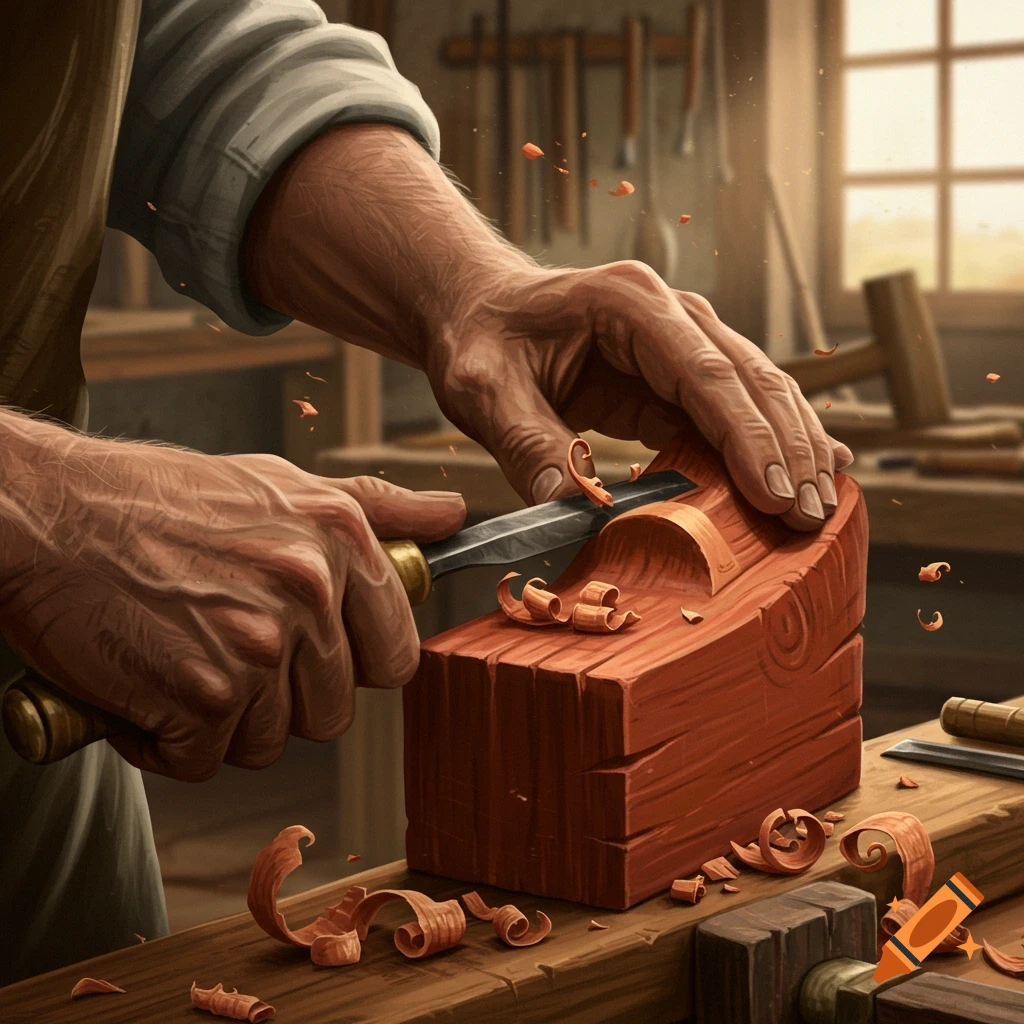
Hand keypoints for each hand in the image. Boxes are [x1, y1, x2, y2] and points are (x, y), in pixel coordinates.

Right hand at [0, 426, 463, 779]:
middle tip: (224, 652)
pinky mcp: (200, 696)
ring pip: (271, 741)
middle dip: (281, 699)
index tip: (312, 657)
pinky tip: (143, 687)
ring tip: (180, 660)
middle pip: (333, 710)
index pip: (396, 655)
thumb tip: (453, 514)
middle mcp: (308, 590)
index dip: (353, 668)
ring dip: (223, 721)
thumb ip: (376, 506)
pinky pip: (203, 760)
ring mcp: (256, 645)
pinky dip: (167, 741)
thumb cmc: (156, 497)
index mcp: (340, 538)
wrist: (43, 511)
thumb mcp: (281, 482)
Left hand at [427, 261, 852, 530]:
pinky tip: (800, 478)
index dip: (745, 434)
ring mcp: (677, 342)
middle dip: (786, 448)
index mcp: (628, 303)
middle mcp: (667, 314)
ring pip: (754, 393)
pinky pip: (727, 413)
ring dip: (790, 449)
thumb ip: (526, 442)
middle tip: (812, 514)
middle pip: (748, 379)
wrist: (475, 310)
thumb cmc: (478, 339)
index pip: (702, 371)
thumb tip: (571, 511)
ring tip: (822, 505)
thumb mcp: (483, 388)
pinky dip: (764, 447)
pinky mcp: (672, 376)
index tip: (775, 492)